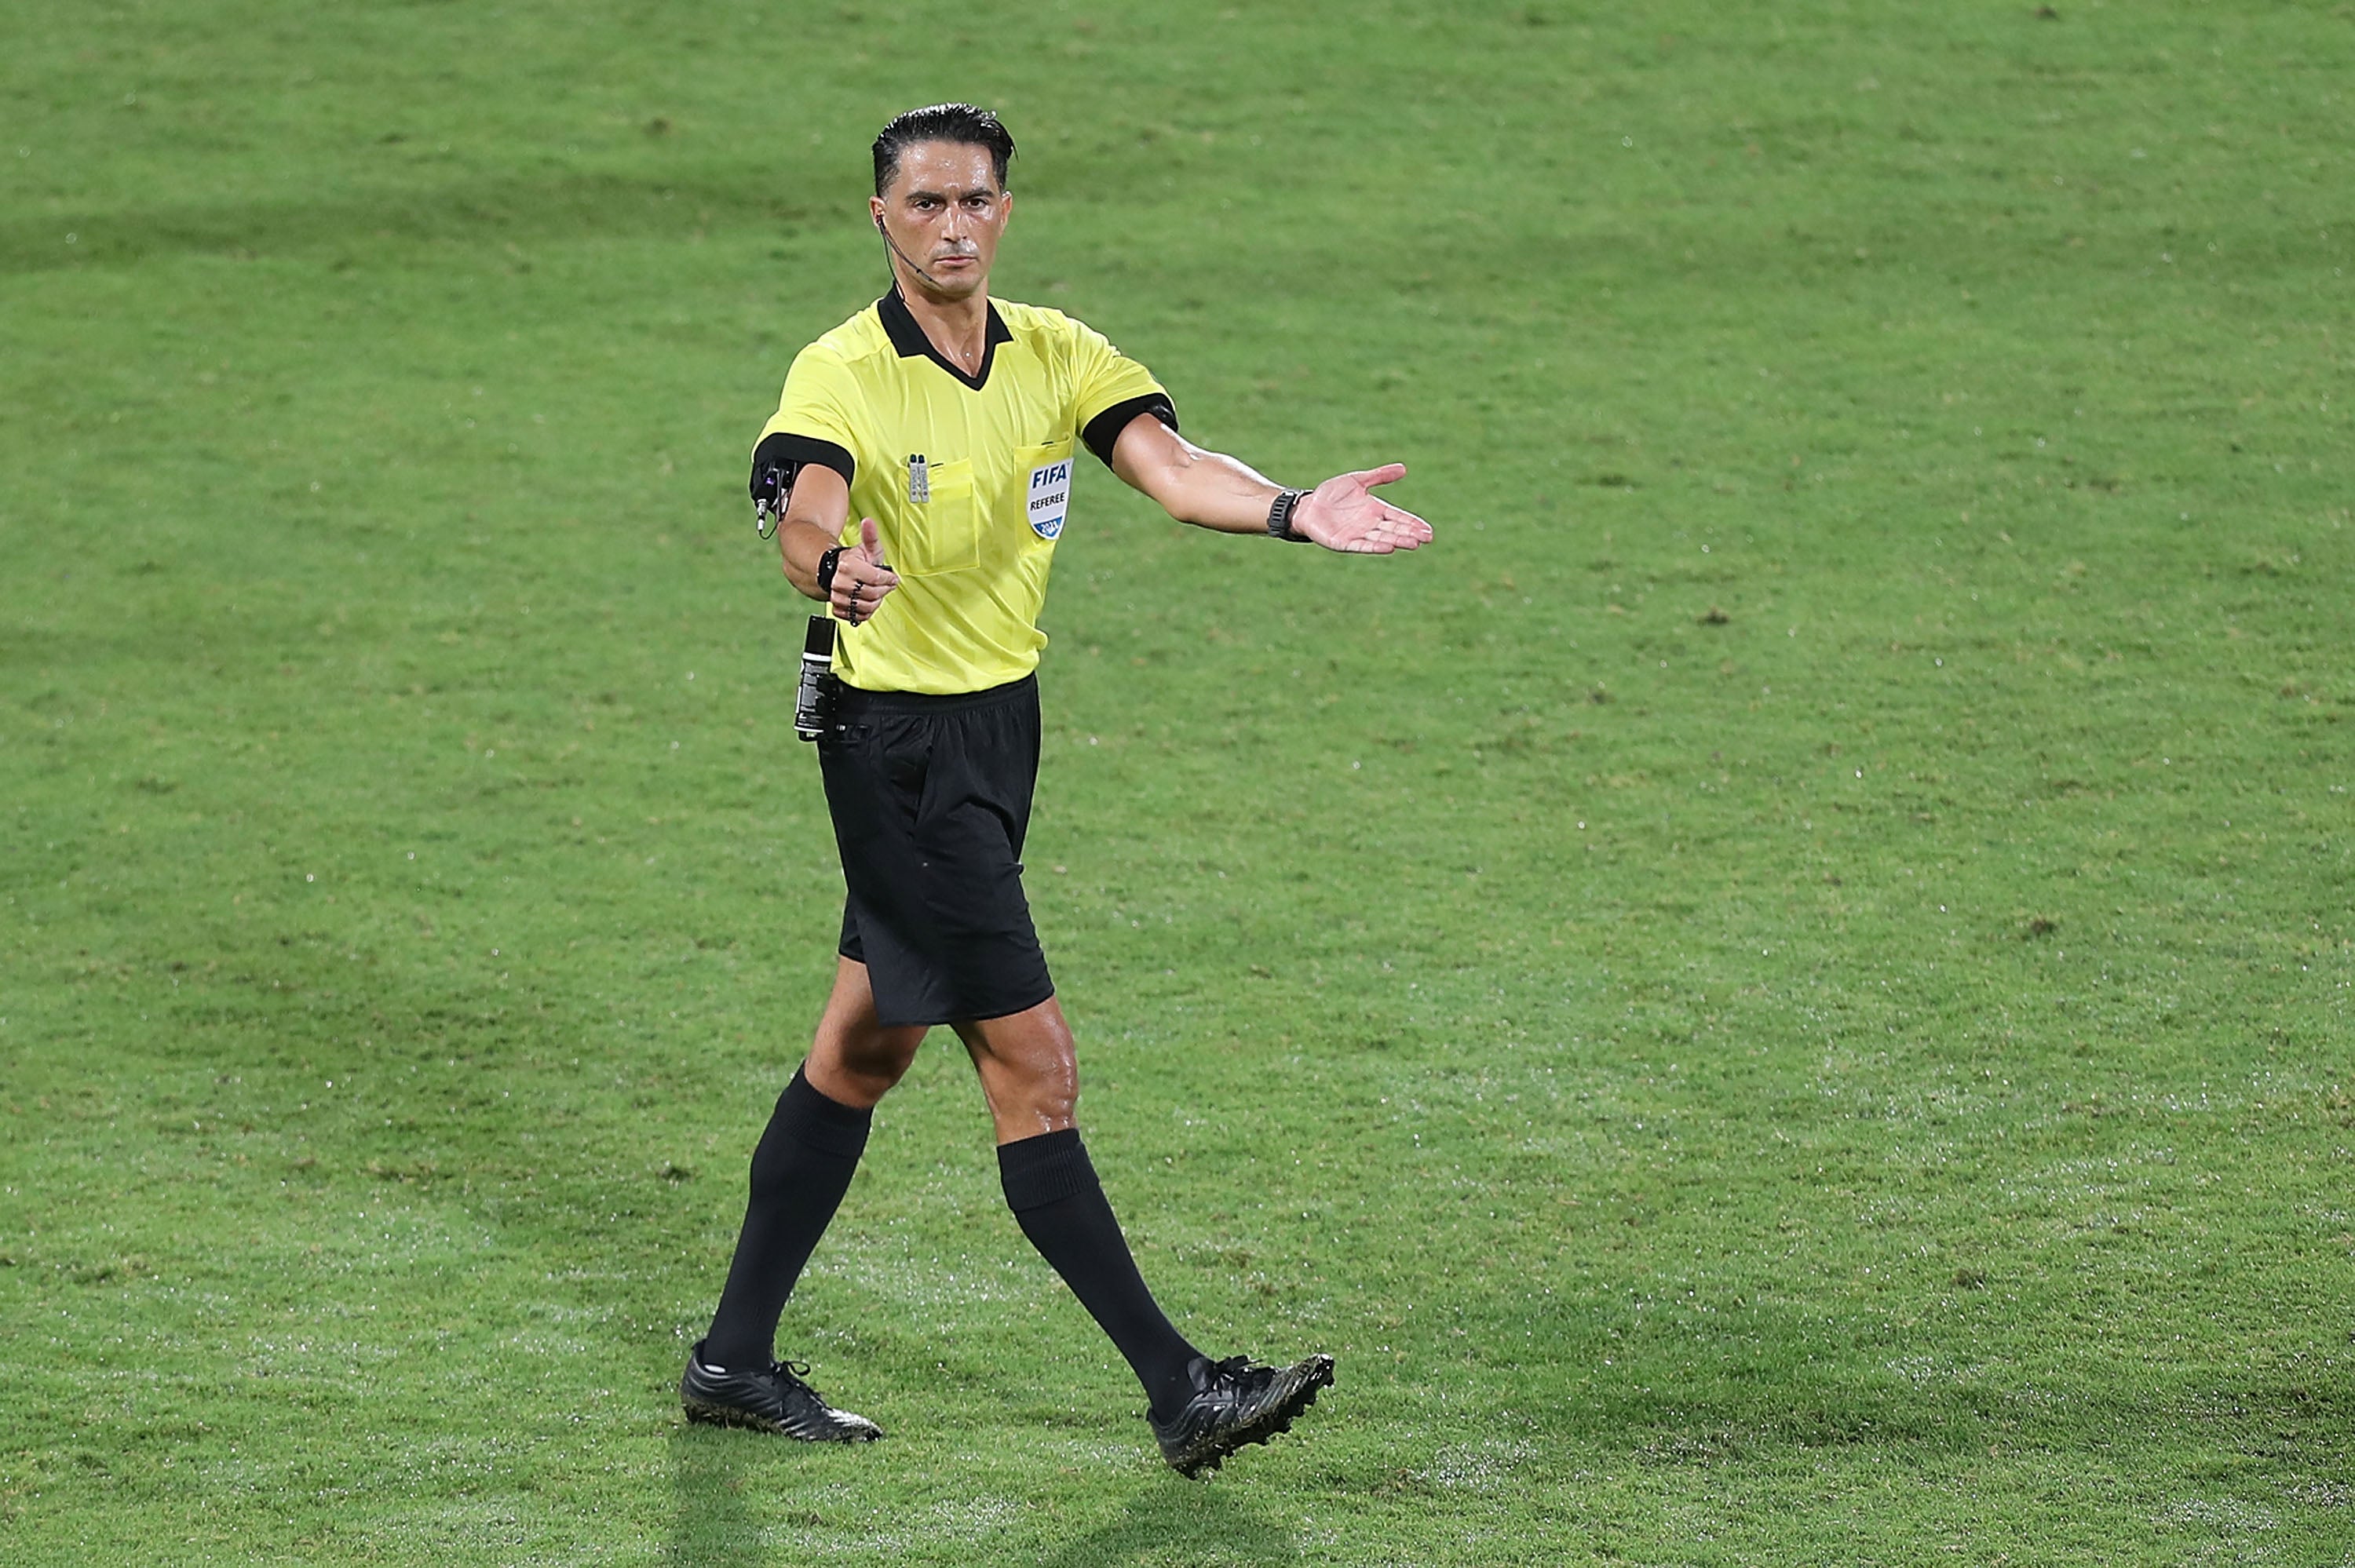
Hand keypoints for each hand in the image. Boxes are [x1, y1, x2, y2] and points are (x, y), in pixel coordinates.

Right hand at [832, 518, 899, 624]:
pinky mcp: (838, 609)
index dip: (888, 579)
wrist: (835, 572)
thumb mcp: (867, 548)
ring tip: (875, 592)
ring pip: (866, 607)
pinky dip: (866, 611)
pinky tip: (866, 600)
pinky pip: (858, 616)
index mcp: (848, 566)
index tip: (893, 578)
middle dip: (884, 590)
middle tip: (886, 585)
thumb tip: (869, 522)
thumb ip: (871, 536)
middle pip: (872, 594)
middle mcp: (840, 583)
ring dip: (875, 601)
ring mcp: (838, 597)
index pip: (876, 578)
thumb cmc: (855, 561)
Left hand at [1293, 464, 1433, 553]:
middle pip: (1394, 529)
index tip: (1428, 530)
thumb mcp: (1357, 480)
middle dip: (1410, 534)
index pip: (1399, 517)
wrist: (1307, 505)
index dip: (1413, 523)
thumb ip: (1379, 476)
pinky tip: (1389, 547)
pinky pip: (1362, 545)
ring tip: (1413, 544)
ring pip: (1382, 539)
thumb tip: (1403, 468)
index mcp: (1375, 510)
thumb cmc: (1331, 493)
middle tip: (1427, 538)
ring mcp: (1357, 534)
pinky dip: (1375, 547)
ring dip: (1397, 541)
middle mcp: (1369, 524)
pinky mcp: (1344, 543)